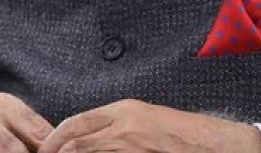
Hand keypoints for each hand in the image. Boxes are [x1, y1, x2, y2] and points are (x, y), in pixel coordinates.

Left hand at [39, 99, 260, 152]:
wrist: (214, 145)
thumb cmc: (181, 132)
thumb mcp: (144, 118)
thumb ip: (115, 124)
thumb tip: (86, 138)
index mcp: (123, 111)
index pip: (76, 123)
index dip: (55, 139)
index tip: (45, 150)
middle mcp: (123, 128)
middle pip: (76, 142)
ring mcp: (130, 148)